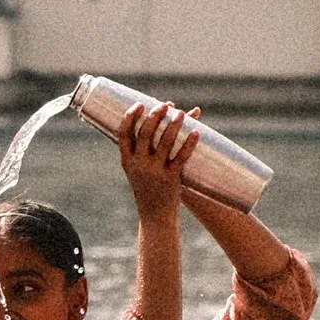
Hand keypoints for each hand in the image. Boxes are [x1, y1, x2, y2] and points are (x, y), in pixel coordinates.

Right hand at [118, 101, 199, 217]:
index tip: (140, 104)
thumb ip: (141, 148)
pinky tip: (196, 132)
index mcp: (127, 161)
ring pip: (165, 142)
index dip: (130, 116)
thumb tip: (152, 130)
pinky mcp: (171, 178)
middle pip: (145, 133)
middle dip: (156, 115)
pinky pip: (181, 156)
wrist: (154, 216)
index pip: (124, 133)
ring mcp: (155, 172)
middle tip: (166, 105)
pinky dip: (189, 143)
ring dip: (174, 125)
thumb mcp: (137, 169)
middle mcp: (139, 165)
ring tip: (182, 114)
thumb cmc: (148, 188)